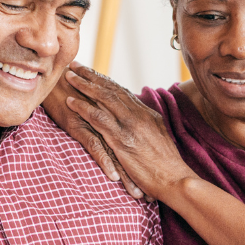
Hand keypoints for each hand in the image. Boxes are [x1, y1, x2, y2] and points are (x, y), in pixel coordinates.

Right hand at [40, 71, 143, 199]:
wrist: (52, 80)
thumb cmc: (73, 95)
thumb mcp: (97, 110)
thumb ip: (110, 123)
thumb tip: (119, 139)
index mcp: (116, 117)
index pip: (136, 144)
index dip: (146, 164)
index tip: (155, 185)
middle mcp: (110, 120)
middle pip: (130, 151)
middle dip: (141, 175)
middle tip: (150, 196)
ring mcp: (95, 124)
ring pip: (116, 152)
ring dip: (127, 174)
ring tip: (136, 194)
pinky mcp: (79, 126)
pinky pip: (95, 146)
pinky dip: (105, 161)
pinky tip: (112, 176)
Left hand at [62, 62, 194, 202]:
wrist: (175, 180)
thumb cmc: (168, 166)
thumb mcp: (159, 140)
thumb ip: (146, 128)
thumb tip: (139, 123)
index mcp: (147, 114)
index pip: (122, 92)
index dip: (105, 80)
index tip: (91, 72)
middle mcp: (137, 115)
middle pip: (110, 88)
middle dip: (91, 75)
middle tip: (75, 64)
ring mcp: (129, 126)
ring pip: (103, 98)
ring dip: (83, 85)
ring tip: (68, 76)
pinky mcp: (121, 139)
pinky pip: (98, 118)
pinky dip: (83, 107)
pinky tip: (70, 102)